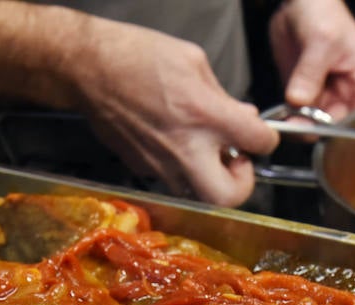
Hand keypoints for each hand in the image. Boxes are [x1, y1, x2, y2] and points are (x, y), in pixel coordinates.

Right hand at [69, 19, 279, 207]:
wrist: (88, 69)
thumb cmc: (136, 57)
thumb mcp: (193, 62)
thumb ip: (223, 96)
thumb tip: (240, 115)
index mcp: (205, 116)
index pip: (259, 143)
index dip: (266, 139)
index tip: (259, 136)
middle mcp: (185, 148)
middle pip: (228, 197)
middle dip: (241, 185)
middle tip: (237, 163)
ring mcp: (161, 165)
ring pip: (198, 195)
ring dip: (209, 179)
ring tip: (204, 152)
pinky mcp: (142, 169)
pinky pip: (172, 179)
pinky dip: (181, 168)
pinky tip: (175, 143)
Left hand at [269, 0, 354, 121]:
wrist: (298, 0)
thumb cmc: (324, 11)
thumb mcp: (321, 41)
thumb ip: (310, 73)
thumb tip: (299, 100)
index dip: (348, 130)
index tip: (327, 133)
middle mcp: (343, 90)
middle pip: (334, 123)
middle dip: (317, 128)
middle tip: (297, 126)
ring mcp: (321, 92)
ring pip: (312, 121)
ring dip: (298, 124)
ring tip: (285, 121)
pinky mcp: (300, 90)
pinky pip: (294, 111)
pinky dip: (285, 116)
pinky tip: (278, 116)